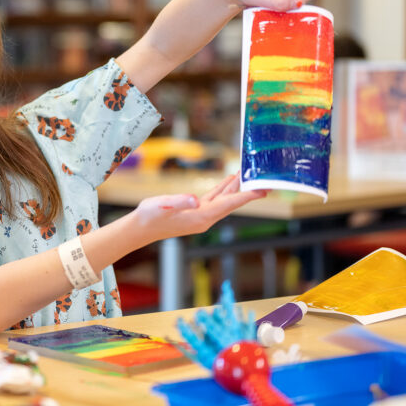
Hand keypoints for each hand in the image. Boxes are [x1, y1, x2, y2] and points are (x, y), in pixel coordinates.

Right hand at [132, 174, 265, 241]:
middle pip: (231, 202)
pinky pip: (215, 200)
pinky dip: (223, 190)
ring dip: (236, 188)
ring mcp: (201, 216)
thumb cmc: (150, 216)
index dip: (247, 196)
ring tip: (249, 176)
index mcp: (201, 216)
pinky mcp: (195, 212)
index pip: (229, 204)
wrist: (140, 229)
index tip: (264, 190)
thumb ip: (179, 201)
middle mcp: (205, 218)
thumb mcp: (163, 205)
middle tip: (265, 180)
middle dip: (248, 191)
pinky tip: (228, 182)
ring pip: (224, 200)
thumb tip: (194, 199)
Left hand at [227, 0, 319, 11]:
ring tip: (267, 5)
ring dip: (284, 7)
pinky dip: (280, 7)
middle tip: (272, 7)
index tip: (287, 6)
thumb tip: (297, 4)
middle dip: (291, 5)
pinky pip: (289, 1)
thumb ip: (278, 1)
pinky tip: (267, 5)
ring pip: (296, 0)